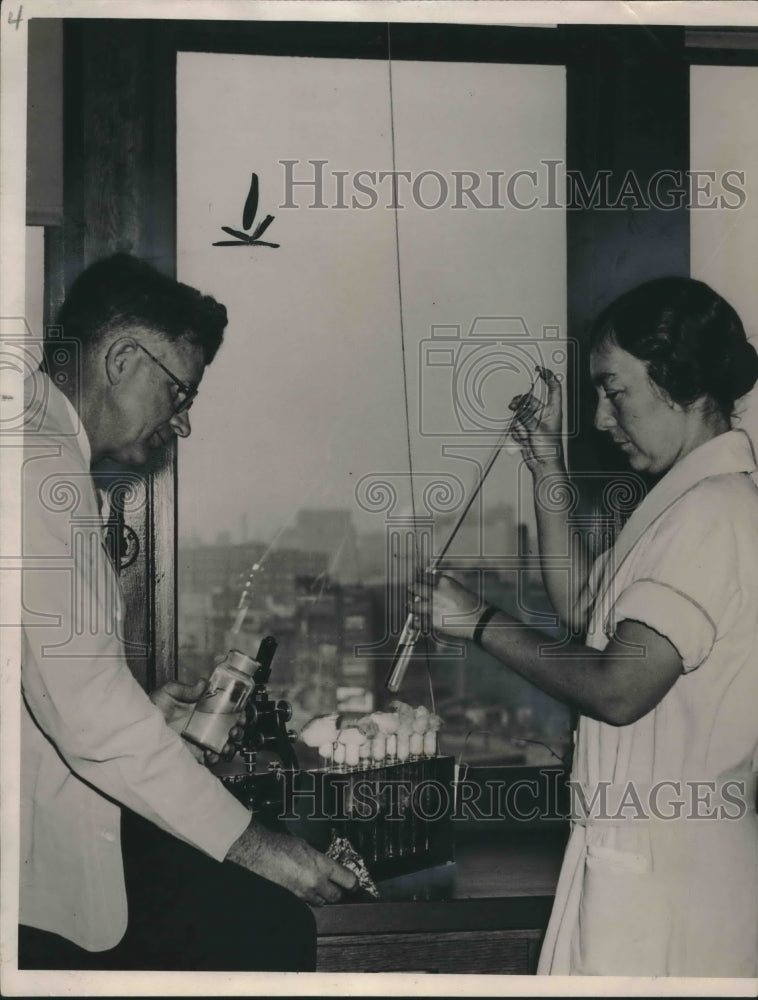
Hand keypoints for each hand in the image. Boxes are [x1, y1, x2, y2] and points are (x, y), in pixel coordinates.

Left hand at [149, 679, 243, 764]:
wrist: (138, 729)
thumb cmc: (152, 709)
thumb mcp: (168, 692)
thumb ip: (186, 688)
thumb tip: (203, 683)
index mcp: (202, 709)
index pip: (226, 710)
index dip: (238, 712)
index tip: (241, 713)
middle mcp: (204, 726)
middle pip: (230, 730)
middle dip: (238, 731)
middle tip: (235, 729)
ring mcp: (200, 741)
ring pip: (224, 746)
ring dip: (230, 746)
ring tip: (226, 744)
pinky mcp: (193, 755)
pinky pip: (210, 760)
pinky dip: (214, 758)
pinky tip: (211, 754)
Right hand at [226, 821, 357, 905]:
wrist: (259, 853)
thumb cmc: (280, 845)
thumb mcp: (306, 845)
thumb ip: (319, 858)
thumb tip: (325, 863)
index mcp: (322, 866)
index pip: (347, 880)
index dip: (354, 882)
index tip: (355, 883)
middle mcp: (315, 882)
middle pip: (336, 896)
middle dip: (339, 892)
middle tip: (339, 886)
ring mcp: (303, 893)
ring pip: (321, 902)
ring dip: (323, 896)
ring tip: (320, 887)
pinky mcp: (293, 899)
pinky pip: (307, 903)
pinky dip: (309, 898)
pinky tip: (305, 888)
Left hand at [408, 572, 484, 639]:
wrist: (480, 621)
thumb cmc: (473, 606)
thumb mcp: (459, 590)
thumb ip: (443, 588)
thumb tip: (432, 588)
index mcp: (444, 582)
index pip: (424, 575)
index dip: (419, 577)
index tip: (417, 579)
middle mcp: (436, 592)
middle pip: (414, 587)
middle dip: (412, 589)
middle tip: (411, 590)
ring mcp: (432, 607)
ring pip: (411, 605)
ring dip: (411, 606)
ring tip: (411, 607)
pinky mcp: (432, 621)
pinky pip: (416, 622)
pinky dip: (415, 622)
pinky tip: (417, 621)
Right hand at [509, 366, 563, 474]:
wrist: (543, 463)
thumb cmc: (549, 448)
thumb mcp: (538, 429)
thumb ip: (526, 415)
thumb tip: (518, 405)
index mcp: (554, 410)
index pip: (553, 387)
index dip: (547, 376)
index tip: (539, 369)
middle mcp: (544, 413)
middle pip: (529, 399)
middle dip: (521, 404)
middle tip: (515, 407)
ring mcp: (534, 421)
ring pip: (520, 413)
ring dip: (520, 423)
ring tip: (525, 433)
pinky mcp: (525, 429)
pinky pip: (516, 425)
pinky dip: (517, 432)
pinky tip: (524, 439)